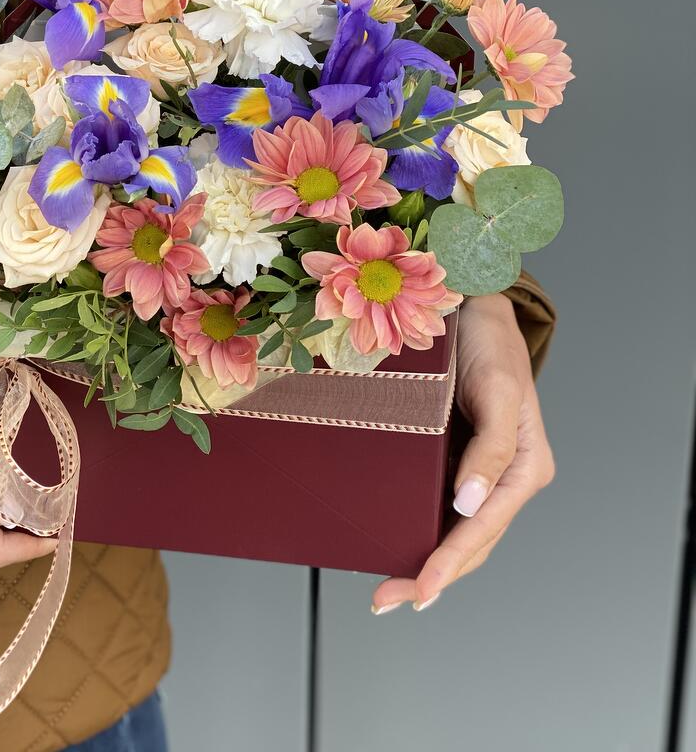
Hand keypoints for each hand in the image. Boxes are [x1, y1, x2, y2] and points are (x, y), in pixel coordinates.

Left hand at [371, 293, 554, 613]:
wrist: (473, 310)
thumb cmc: (490, 345)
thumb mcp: (497, 391)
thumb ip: (490, 449)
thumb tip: (469, 505)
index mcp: (524, 468)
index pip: (483, 530)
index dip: (449, 564)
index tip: (419, 591)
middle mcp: (503, 477)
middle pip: (469, 541)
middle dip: (430, 575)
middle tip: (386, 600)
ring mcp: (479, 470)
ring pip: (454, 530)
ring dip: (423, 560)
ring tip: (387, 587)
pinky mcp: (455, 457)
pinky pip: (439, 504)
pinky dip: (420, 529)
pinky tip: (395, 540)